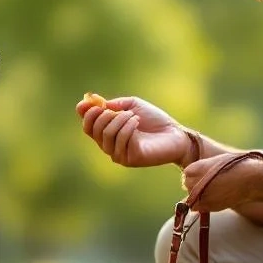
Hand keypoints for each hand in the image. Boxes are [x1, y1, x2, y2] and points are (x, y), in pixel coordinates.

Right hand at [75, 94, 195, 167]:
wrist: (175, 134)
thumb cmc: (155, 120)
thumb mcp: (132, 105)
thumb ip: (113, 105)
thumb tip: (88, 103)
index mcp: (108, 133)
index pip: (88, 127)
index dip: (87, 114)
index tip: (93, 104)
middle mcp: (110, 146)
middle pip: (93, 131)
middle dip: (104, 116)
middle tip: (121, 110)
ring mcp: (119, 154)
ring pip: (107, 135)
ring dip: (119, 120)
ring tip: (133, 116)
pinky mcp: (130, 159)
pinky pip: (121, 141)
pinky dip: (128, 127)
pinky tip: (138, 122)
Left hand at [181, 153, 260, 210]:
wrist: (250, 179)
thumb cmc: (236, 167)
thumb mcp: (215, 161)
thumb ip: (202, 168)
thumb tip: (192, 177)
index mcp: (195, 168)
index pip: (187, 173)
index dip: (195, 175)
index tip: (205, 175)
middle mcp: (194, 181)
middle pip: (188, 184)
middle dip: (196, 185)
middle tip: (211, 184)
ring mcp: (200, 195)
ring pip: (191, 196)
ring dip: (199, 195)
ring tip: (215, 191)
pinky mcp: (207, 206)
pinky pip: (196, 207)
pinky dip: (201, 205)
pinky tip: (214, 199)